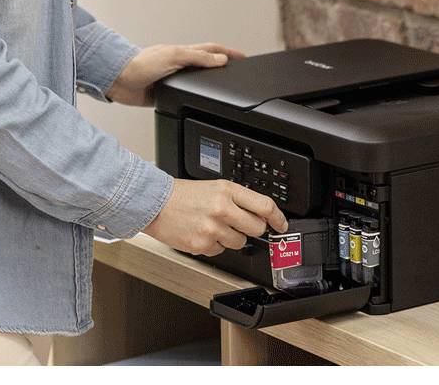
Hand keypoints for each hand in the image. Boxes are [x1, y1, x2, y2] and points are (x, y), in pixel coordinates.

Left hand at [105, 42, 246, 106]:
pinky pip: (183, 94)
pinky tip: (197, 98)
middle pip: (205, 62)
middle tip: (237, 67)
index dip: (227, 53)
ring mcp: (171, 79)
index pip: (210, 50)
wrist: (118, 80)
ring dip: (208, 77)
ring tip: (222, 80)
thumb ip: (196, 58)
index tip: (242, 56)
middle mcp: (177, 64)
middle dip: (222, 63)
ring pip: (195, 78)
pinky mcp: (163, 93)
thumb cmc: (139, 64)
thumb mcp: (172, 57)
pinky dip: (194, 95)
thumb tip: (220, 59)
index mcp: (181, 52)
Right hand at [141, 178, 289, 255]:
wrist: (156, 204)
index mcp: (227, 190)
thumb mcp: (215, 187)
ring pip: (240, 242)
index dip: (278, 217)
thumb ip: (238, 198)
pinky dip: (214, 245)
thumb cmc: (184, 195)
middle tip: (240, 223)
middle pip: (257, 228)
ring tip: (214, 225)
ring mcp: (213, 229)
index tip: (281, 224)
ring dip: (231, 237)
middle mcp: (222, 209)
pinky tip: (203, 233)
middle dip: (252, 228)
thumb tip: (261, 214)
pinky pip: (221, 250)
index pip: (264, 205)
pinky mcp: (203, 245)